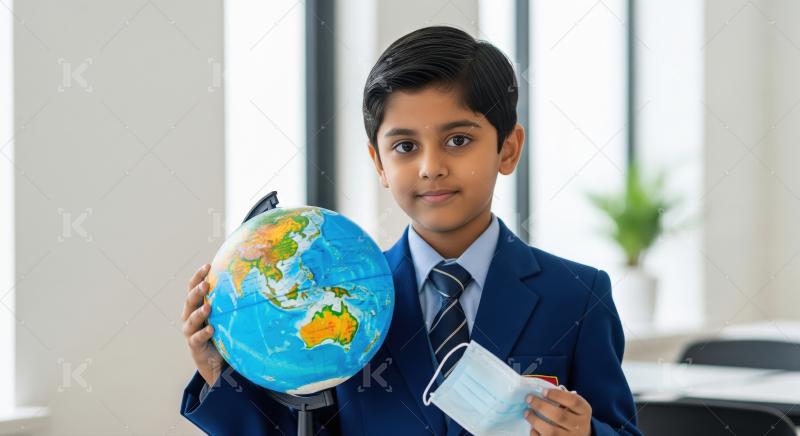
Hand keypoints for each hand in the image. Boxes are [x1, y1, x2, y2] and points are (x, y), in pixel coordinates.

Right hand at [181, 263, 224, 386]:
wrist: (215, 360)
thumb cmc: (222, 330)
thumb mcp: (224, 314)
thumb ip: (229, 300)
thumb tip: (250, 278)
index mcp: (195, 305)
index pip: (193, 287)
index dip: (198, 276)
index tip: (208, 265)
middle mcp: (189, 316)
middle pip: (190, 301)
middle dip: (197, 292)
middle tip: (206, 285)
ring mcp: (190, 331)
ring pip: (191, 319)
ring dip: (199, 313)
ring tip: (208, 307)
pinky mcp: (195, 345)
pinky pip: (197, 338)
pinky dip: (203, 333)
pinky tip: (211, 329)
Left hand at [524, 388, 591, 435]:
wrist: (580, 435)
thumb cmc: (572, 416)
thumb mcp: (574, 407)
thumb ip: (563, 399)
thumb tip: (540, 394)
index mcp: (584, 411)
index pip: (573, 401)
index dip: (557, 395)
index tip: (543, 391)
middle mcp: (580, 426)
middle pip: (560, 416)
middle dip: (541, 406)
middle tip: (529, 399)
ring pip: (552, 431)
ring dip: (536, 421)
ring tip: (526, 413)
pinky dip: (536, 434)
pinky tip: (532, 428)